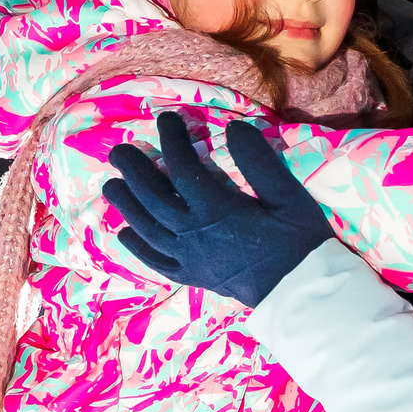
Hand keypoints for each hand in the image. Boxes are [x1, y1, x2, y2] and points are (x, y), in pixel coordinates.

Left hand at [102, 112, 336, 306]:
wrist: (300, 292)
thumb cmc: (299, 241)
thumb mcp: (288, 196)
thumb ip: (259, 161)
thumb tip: (234, 127)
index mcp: (216, 209)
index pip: (182, 167)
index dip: (171, 140)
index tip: (166, 119)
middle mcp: (193, 233)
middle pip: (152, 197)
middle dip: (133, 170)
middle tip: (119, 151)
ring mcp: (188, 258)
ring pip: (146, 229)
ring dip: (126, 206)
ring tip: (112, 186)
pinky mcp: (192, 277)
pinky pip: (155, 262)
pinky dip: (137, 247)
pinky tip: (125, 233)